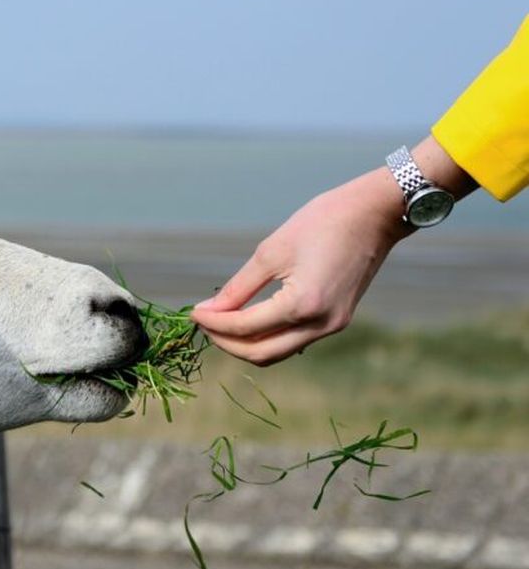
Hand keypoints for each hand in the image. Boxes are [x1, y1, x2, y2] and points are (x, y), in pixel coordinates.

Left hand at [190, 167, 410, 364]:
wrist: (374, 214)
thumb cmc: (322, 223)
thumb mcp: (271, 252)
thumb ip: (238, 288)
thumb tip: (209, 310)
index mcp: (303, 305)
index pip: (245, 328)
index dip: (213, 324)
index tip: (193, 313)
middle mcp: (321, 324)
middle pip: (261, 353)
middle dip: (226, 342)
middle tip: (204, 322)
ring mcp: (332, 326)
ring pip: (278, 352)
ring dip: (246, 343)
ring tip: (221, 322)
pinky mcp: (337, 321)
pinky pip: (294, 341)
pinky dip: (268, 336)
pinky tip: (249, 319)